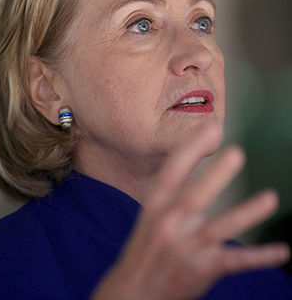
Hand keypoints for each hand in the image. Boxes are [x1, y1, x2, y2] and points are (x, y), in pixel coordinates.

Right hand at [91, 125, 289, 299]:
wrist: (134, 290)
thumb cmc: (148, 243)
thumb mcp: (153, 210)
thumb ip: (174, 185)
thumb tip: (196, 152)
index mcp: (155, 204)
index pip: (171, 172)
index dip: (191, 148)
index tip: (211, 128)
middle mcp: (169, 223)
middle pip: (193, 197)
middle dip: (214, 176)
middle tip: (236, 153)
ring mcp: (186, 248)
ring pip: (218, 229)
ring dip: (244, 214)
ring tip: (270, 198)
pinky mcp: (201, 270)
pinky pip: (234, 262)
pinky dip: (258, 257)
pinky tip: (282, 251)